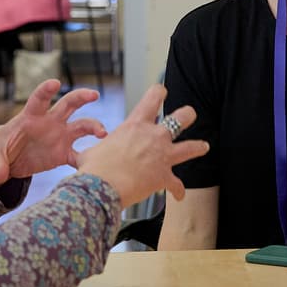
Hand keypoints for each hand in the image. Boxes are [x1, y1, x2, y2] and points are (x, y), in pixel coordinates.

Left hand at [0, 79, 105, 184]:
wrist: (7, 160)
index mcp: (30, 117)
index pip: (39, 100)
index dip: (46, 90)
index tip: (55, 83)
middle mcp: (49, 122)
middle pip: (68, 104)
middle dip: (81, 97)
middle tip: (94, 94)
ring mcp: (59, 137)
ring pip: (81, 126)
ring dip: (93, 127)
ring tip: (103, 134)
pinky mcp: (63, 153)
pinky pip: (79, 155)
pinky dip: (89, 158)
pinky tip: (98, 162)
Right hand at [76, 84, 207, 206]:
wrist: (100, 189)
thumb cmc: (94, 170)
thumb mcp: (90, 152)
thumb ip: (95, 151)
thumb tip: (83, 155)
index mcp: (135, 125)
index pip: (153, 97)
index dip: (159, 92)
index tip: (161, 91)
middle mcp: (154, 136)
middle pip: (182, 117)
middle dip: (187, 115)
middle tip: (188, 115)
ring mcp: (163, 156)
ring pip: (192, 147)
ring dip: (199, 146)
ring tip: (203, 146)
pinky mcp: (165, 177)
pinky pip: (177, 185)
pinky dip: (178, 190)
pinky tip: (179, 195)